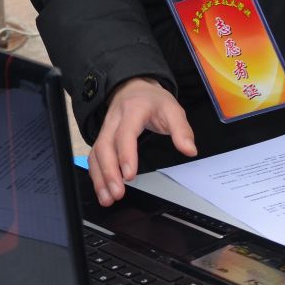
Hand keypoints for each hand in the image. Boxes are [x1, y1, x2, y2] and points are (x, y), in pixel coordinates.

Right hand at [89, 77, 196, 205]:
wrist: (133, 87)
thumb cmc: (152, 100)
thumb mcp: (172, 109)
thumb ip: (182, 130)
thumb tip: (189, 150)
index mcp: (133, 110)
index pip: (125, 133)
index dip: (126, 154)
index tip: (130, 175)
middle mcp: (114, 120)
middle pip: (105, 146)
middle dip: (109, 172)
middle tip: (118, 193)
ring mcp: (105, 129)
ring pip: (96, 154)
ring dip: (100, 178)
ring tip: (108, 198)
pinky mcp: (102, 138)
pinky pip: (94, 157)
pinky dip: (96, 175)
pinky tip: (102, 191)